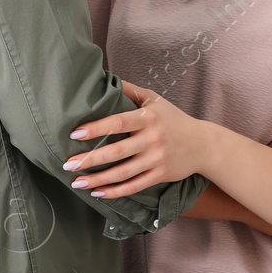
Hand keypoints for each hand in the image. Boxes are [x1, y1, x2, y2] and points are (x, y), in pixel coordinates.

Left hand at [62, 81, 212, 198]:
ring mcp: (157, 159)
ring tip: (77, 182)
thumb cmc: (173, 119)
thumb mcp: (154, 100)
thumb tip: (104, 79)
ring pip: (123, 173)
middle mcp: (152, 139)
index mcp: (148, 118)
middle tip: (68, 164)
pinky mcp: (160, 175)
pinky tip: (97, 193)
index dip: (95, 129)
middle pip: (116, 152)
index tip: (74, 134)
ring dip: (97, 180)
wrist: (203, 144)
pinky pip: (134, 186)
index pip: (118, 123)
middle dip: (90, 159)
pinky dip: (115, 192)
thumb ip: (130, 91)